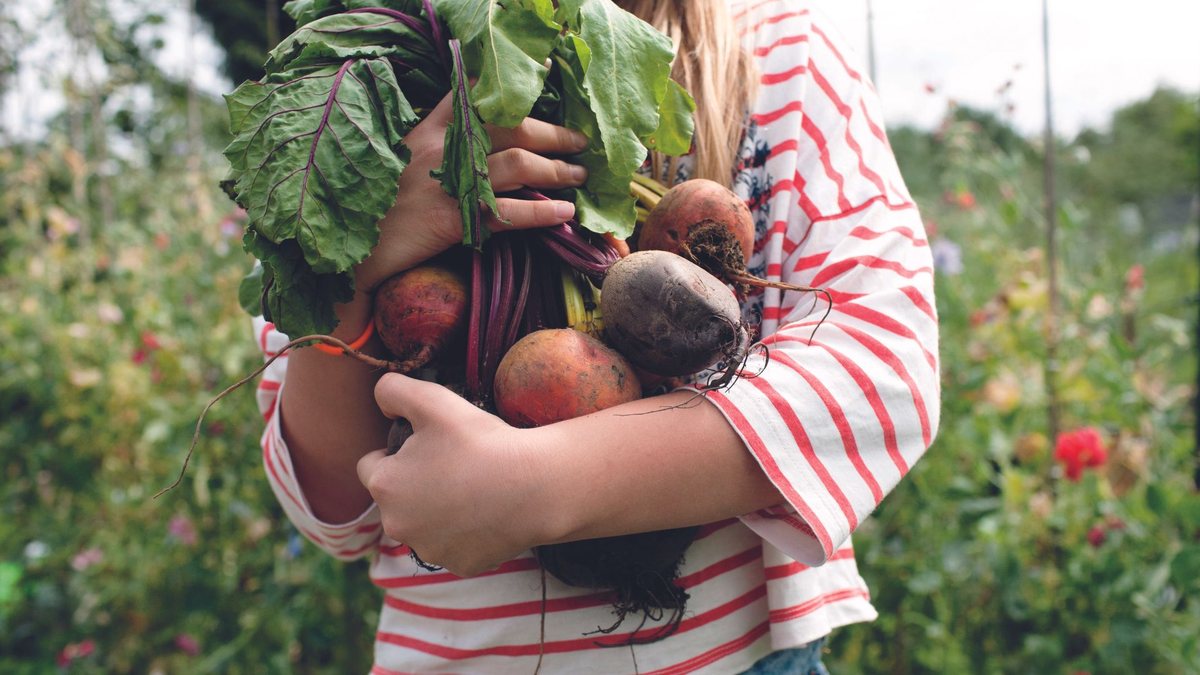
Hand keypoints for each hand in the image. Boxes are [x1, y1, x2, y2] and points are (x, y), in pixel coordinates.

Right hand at [353, 92, 590, 293]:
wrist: (351, 250)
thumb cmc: (379, 208)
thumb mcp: (401, 162)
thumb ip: (436, 147)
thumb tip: (482, 144)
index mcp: (427, 130)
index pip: (474, 96)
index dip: (512, 87)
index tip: (544, 76)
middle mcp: (440, 149)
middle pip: (509, 126)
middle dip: (552, 133)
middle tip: (579, 142)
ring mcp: (446, 183)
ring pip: (517, 165)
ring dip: (557, 170)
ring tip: (579, 177)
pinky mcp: (451, 219)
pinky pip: (508, 213)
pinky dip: (541, 213)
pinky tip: (563, 213)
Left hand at [356, 374, 559, 576]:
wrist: (535, 486)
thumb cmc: (481, 442)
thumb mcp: (433, 400)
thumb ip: (393, 390)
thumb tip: (381, 399)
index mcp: (384, 486)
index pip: (371, 466)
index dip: (395, 452)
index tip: (426, 447)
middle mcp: (397, 525)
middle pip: (397, 499)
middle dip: (415, 484)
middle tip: (453, 465)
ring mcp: (429, 549)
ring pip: (424, 525)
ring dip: (437, 510)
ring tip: (472, 488)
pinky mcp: (459, 565)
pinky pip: (454, 545)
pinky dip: (466, 533)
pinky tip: (487, 512)